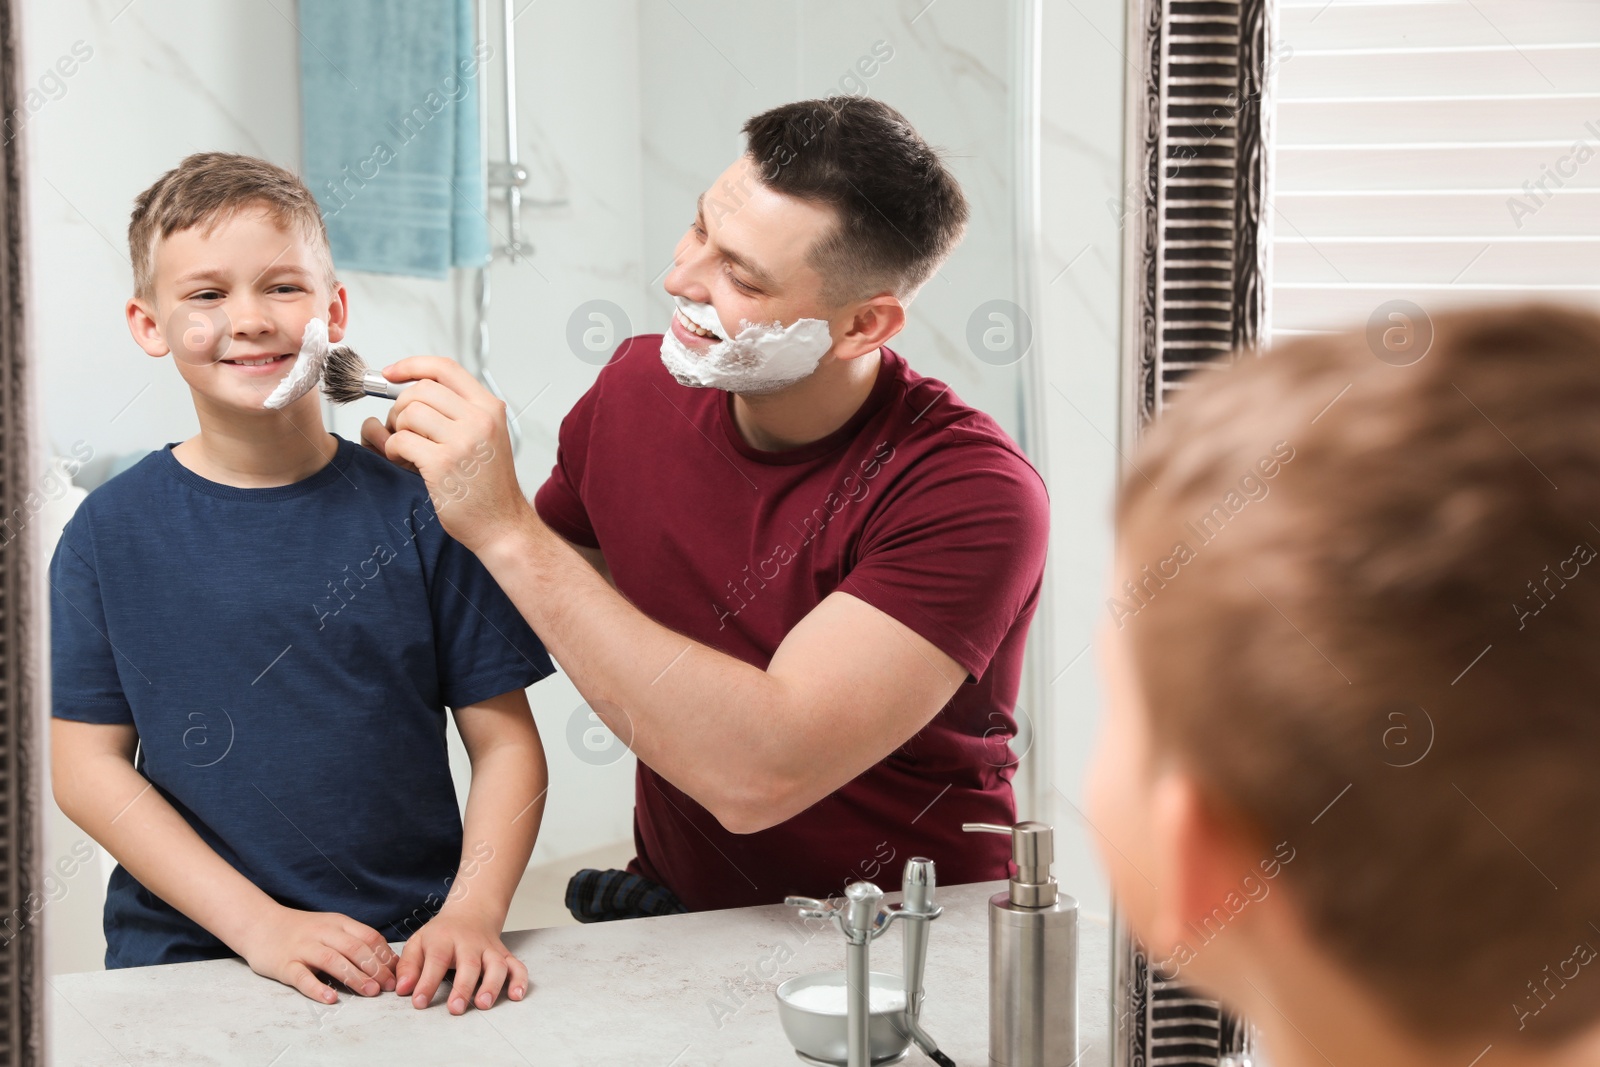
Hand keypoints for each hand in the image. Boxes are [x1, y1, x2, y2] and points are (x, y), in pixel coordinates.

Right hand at [240, 905, 398, 1003]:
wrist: (261, 924)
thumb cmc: (303, 931)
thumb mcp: (332, 928)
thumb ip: (356, 940)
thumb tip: (388, 961)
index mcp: (338, 923)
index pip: (369, 937)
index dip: (385, 955)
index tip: (397, 973)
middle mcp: (323, 933)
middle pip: (355, 949)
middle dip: (375, 968)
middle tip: (388, 987)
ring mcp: (303, 948)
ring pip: (333, 960)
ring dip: (354, 977)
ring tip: (369, 992)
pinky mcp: (284, 964)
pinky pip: (302, 977)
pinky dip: (317, 988)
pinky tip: (330, 998)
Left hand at [359, 356, 531, 553]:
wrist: (502, 525)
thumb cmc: (488, 486)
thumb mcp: (485, 436)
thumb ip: (456, 411)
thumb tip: (407, 388)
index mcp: (489, 408)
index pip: (444, 368)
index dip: (412, 365)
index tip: (392, 373)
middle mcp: (479, 420)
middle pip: (421, 390)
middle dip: (400, 406)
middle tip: (401, 426)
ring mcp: (462, 441)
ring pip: (408, 413)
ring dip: (396, 430)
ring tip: (406, 448)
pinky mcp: (443, 464)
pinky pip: (400, 441)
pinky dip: (393, 450)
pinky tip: (405, 461)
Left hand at [396, 902, 528, 1013]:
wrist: (471, 911)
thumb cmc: (442, 934)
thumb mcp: (418, 942)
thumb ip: (409, 965)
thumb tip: (403, 989)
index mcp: (444, 939)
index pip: (436, 960)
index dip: (427, 983)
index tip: (419, 1002)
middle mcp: (470, 943)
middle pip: (469, 964)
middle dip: (463, 987)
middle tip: (455, 1009)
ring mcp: (489, 949)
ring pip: (496, 965)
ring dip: (492, 985)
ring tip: (483, 1004)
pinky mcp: (504, 955)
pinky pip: (517, 966)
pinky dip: (520, 980)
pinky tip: (516, 995)